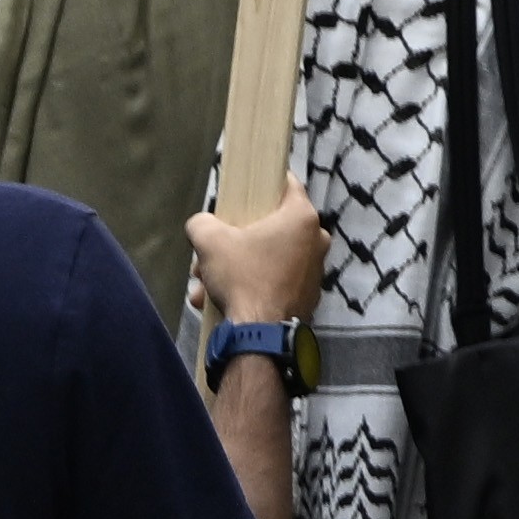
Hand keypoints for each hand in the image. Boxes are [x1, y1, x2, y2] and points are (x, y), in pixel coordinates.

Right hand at [186, 182, 324, 328]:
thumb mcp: (210, 243)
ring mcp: (314, 267)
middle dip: (231, 244)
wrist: (261, 334)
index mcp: (302, 217)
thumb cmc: (243, 278)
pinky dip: (247, 288)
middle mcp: (316, 238)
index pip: (286, 184)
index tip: (244, 191)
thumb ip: (201, 223)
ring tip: (205, 288)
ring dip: (232, 270)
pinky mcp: (307, 293)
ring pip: (264, 258)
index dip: (262, 184)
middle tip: (207, 260)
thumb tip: (201, 224)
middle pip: (267, 228)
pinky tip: (218, 302)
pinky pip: (272, 281)